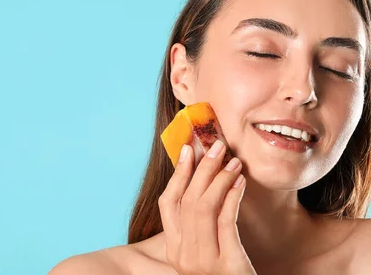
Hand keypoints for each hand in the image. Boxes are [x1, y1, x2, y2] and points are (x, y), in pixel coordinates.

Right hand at [158, 140, 256, 274]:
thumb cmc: (227, 274)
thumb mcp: (206, 251)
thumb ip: (199, 226)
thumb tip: (200, 181)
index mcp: (174, 250)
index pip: (168, 204)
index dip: (177, 174)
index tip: (187, 149)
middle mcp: (183, 256)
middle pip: (187, 200)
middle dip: (201, 168)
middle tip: (215, 146)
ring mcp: (203, 262)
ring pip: (204, 207)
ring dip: (219, 178)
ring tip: (233, 161)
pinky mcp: (227, 264)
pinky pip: (225, 220)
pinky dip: (231, 195)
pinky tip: (239, 181)